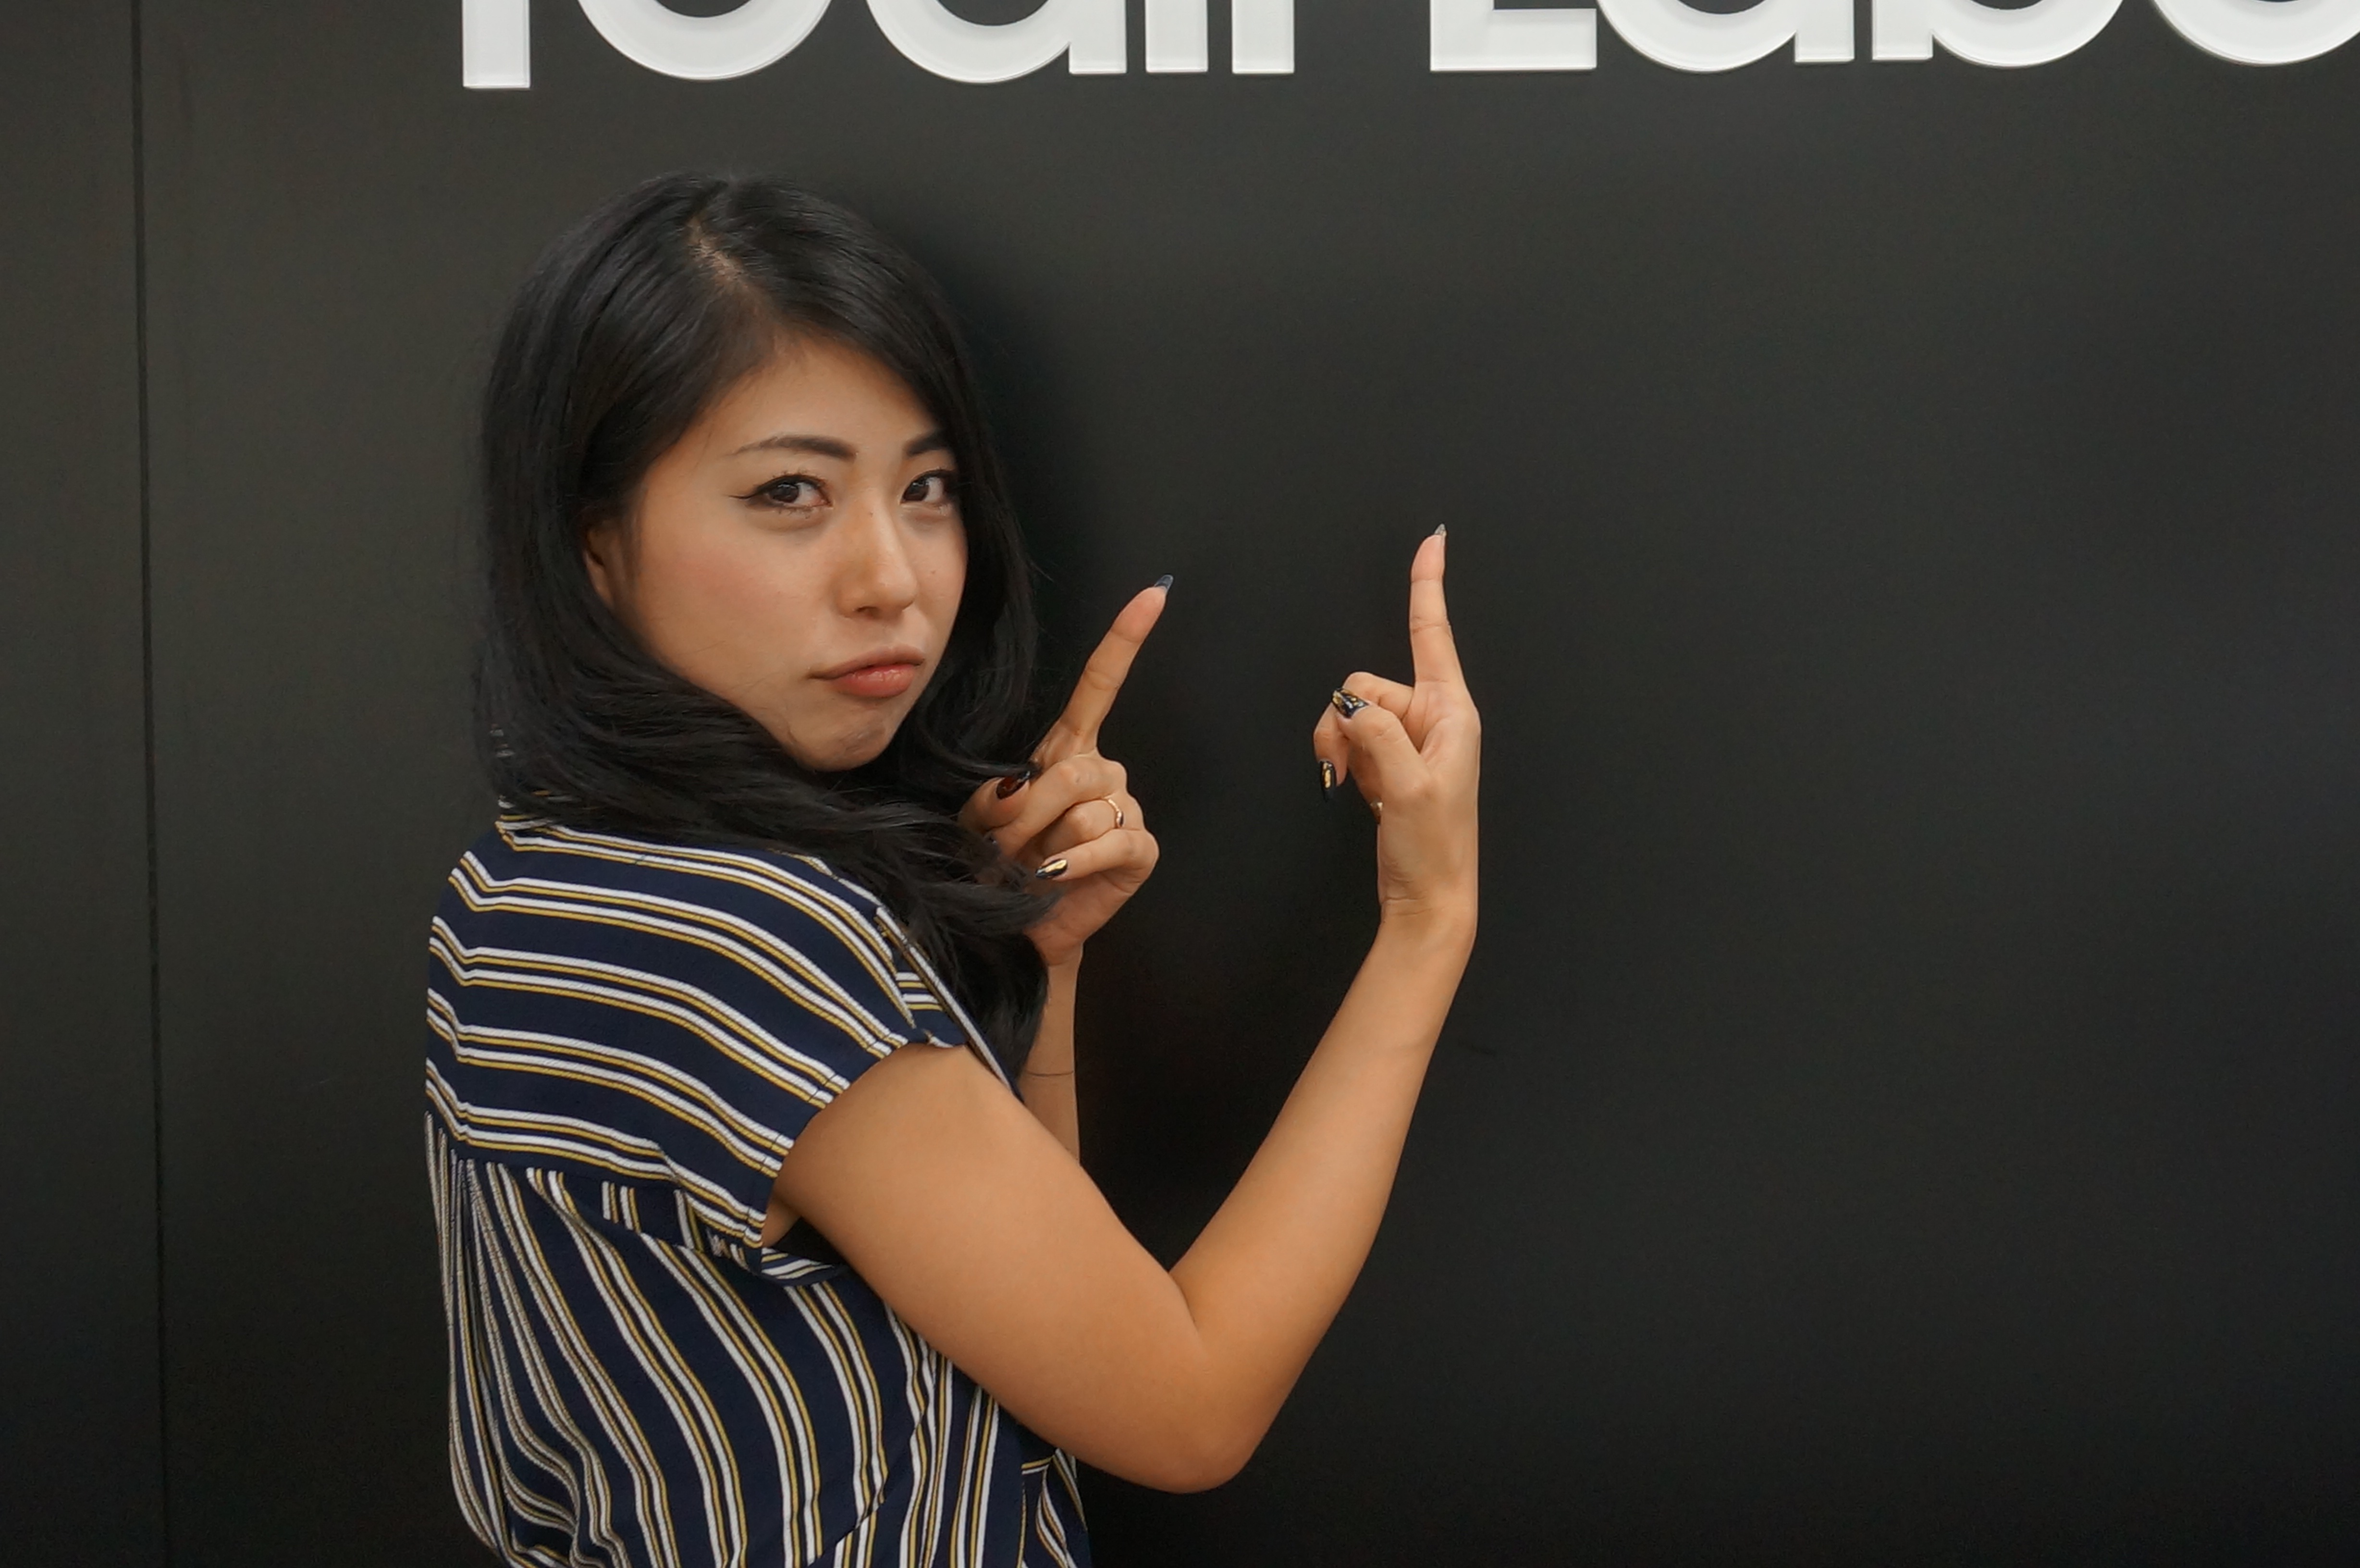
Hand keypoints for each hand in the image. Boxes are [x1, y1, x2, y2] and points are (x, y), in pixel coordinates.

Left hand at [962, 581, 1168, 968]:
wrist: (1014, 924)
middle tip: (1000, 848)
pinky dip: (1073, 864)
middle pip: (1074, 771)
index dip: (1126, 640)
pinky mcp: (1139, 851)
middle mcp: (1103, 773)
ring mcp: (1125, 810)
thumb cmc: (997, 865)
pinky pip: (1109, 844)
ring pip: (1087, 811)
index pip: (1100, 684)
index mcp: (1068, 749)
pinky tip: (1051, 877)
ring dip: (1043, 844)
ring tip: (1025, 867)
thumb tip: (1022, 787)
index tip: (1156, 594)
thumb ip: (1000, 794)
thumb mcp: (982, 817)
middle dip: (1027, 814)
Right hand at [1311, 530, 1479, 928]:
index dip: (1427, 586)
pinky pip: (1351, 742)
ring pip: (1350, 714)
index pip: (1433, 635)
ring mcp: (1410, 742)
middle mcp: (1433, 720)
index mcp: (1452, 713)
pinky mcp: (1391, 764)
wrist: (1429, 898)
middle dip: (1347, 722)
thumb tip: (1348, 706)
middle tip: (1355, 771)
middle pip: (1365, 685)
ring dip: (1341, 747)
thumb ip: (1376, 733)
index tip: (1432, 542)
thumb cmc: (1434, 847)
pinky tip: (1362, 794)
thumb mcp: (1409, 786)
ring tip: (1358, 787)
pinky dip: (1346, 764)